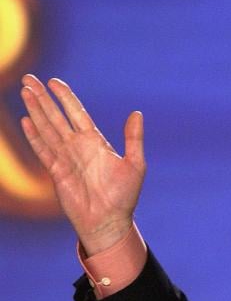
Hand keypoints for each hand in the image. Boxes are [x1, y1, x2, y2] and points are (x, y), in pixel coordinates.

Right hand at [19, 75, 145, 254]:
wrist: (109, 221)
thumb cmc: (124, 195)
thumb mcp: (135, 164)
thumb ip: (133, 138)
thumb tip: (137, 112)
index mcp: (96, 142)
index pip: (77, 113)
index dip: (66, 97)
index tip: (54, 82)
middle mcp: (78, 147)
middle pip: (57, 116)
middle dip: (43, 98)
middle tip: (30, 79)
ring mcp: (65, 158)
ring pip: (47, 129)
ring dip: (36, 111)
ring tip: (25, 92)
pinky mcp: (56, 172)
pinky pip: (42, 150)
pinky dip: (34, 136)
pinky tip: (26, 121)